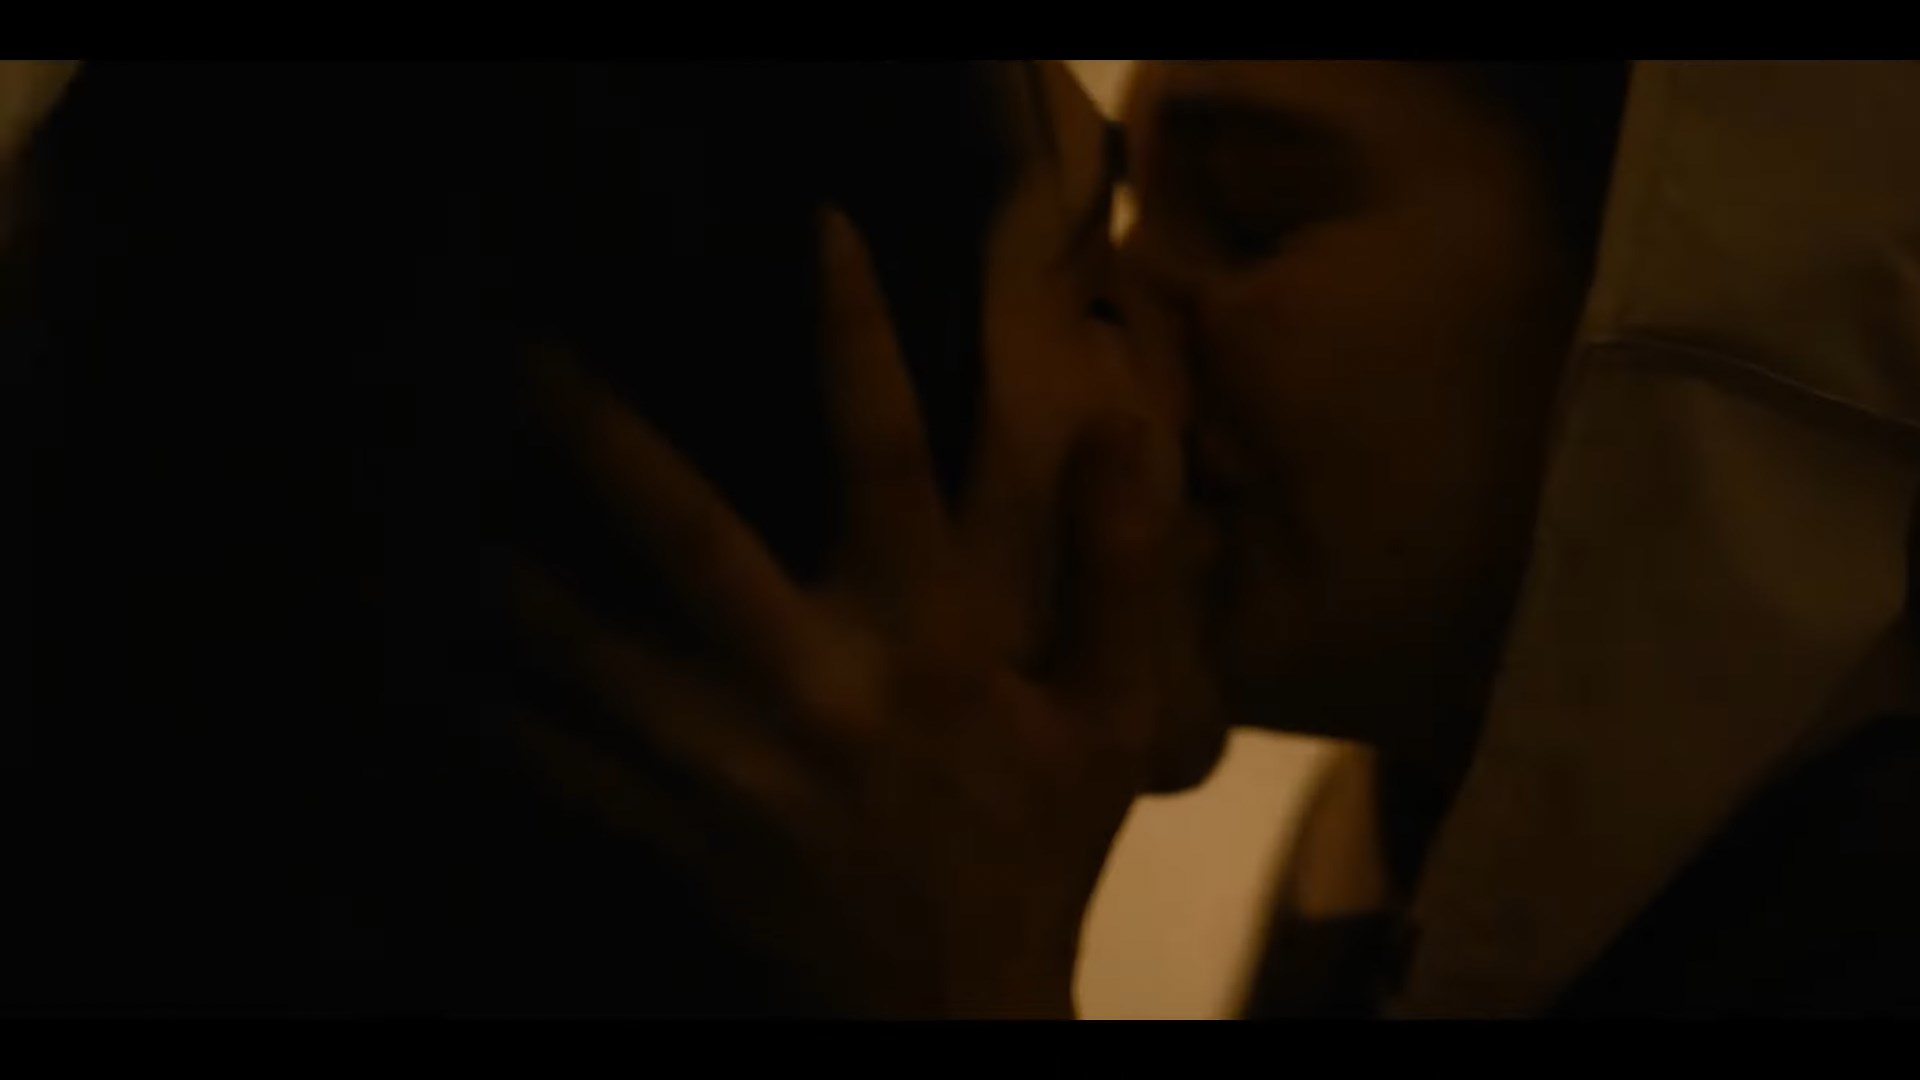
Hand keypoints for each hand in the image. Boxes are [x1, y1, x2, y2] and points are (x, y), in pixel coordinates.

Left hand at [512, 210, 1176, 1017]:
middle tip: (524, 354)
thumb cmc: (1035, 850)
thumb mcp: (1113, 717)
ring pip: (582, 651)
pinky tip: (439, 655)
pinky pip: (558, 760)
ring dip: (506, 567)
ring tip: (443, 493)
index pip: (889, 457)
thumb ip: (1122, 570)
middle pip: (685, 535)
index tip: (815, 233)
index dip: (854, 336)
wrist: (953, 1011)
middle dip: (598, 436)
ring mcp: (725, 763)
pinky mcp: (671, 827)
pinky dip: (494, 706)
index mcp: (928, 643)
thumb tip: (1120, 420)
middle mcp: (814, 686)